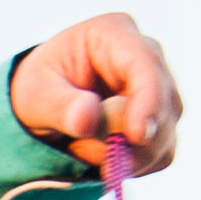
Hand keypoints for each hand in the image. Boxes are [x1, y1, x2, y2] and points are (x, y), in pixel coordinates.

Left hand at [10, 12, 181, 172]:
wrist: (45, 105)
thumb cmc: (40, 88)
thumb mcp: (36, 94)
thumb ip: (61, 106)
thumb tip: (88, 118)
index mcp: (115, 34)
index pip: (146, 66)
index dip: (148, 102)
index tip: (137, 135)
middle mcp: (147, 57)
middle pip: (163, 104)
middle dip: (126, 139)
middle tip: (78, 148)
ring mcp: (160, 91)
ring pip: (164, 135)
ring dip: (123, 155)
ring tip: (80, 145)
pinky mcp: (162, 122)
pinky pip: (161, 154)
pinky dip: (131, 165)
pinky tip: (101, 155)